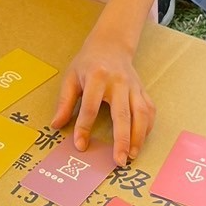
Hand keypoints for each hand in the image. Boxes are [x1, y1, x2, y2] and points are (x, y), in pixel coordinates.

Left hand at [50, 27, 153, 165]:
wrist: (111, 44)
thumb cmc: (88, 62)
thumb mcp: (71, 77)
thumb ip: (64, 101)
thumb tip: (56, 124)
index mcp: (97, 77)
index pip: (90, 106)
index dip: (84, 127)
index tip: (80, 145)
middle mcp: (118, 82)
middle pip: (122, 114)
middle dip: (121, 139)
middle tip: (118, 161)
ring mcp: (133, 86)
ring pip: (140, 114)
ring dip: (138, 137)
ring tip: (131, 156)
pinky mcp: (143, 90)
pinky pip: (149, 111)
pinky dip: (147, 128)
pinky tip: (140, 141)